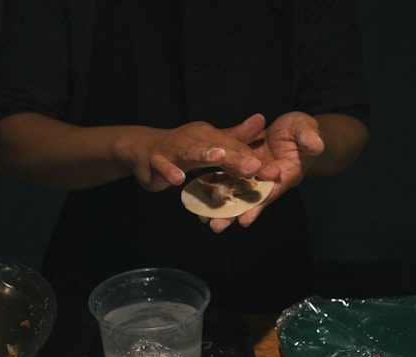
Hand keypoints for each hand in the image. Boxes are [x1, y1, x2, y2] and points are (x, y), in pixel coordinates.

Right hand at [132, 114, 268, 191]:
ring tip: (218, 157)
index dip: (253, 160)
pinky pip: (161, 166)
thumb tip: (261, 119)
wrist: (142, 148)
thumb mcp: (210, 141)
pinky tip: (178, 179)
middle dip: (235, 157)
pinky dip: (169, 171)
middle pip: (216, 148)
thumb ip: (235, 137)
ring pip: (189, 151)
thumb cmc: (182, 147)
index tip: (273, 172)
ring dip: (203, 154)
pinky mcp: (155, 162)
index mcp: (209, 137)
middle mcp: (193, 140)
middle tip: (254, 167)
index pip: (234, 149)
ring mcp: (173, 150)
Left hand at [206, 112, 323, 232]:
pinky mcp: (242, 168)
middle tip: (217, 227)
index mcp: (285, 173)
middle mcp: (268, 180)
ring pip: (235, 192)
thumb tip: (316, 145)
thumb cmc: (301, 129)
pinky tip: (198, 198)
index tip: (245, 220)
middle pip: (250, 199)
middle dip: (234, 213)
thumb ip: (310, 137)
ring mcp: (254, 176)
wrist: (291, 129)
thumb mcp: (307, 128)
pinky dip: (214, 188)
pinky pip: (226, 178)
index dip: (259, 205)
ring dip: (221, 206)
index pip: (271, 192)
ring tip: (204, 219)